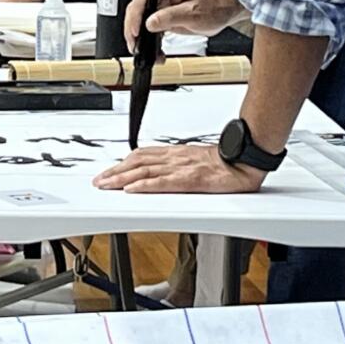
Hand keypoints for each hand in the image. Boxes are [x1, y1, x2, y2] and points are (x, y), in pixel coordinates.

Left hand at [94, 145, 265, 194]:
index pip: (142, 155)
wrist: (245, 159)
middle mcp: (175, 158)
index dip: (123, 163)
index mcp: (176, 154)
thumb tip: (165, 172)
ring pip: (144, 171)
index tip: (109, 171)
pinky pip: (162, 182)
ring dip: (122, 179)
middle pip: (137, 163)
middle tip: (99, 182)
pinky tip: (132, 190)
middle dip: (115, 172)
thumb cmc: (227, 161)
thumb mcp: (197, 160)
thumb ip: (180, 164)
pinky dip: (144, 185)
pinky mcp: (190, 179)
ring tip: (106, 186)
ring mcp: (181, 168)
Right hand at [123, 0, 244, 44]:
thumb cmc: (215, 6)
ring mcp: (163, 5)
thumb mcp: (193, 13)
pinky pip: (152, 28)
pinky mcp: (166, 16)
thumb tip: (150, 23)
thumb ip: (170, 17)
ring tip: (145, 53)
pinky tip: (155, 52)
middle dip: (133, 31)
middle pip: (137, 11)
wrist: (226, 9)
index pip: (141, 0)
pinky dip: (151, 41)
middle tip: (135, 47)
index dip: (134, 18)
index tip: (135, 33)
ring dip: (141, 38)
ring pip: (142, 21)